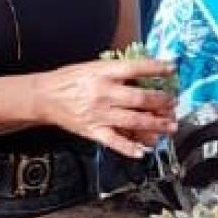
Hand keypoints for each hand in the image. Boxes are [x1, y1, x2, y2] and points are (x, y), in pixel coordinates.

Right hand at [36, 59, 176, 157]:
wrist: (44, 97)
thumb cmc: (69, 80)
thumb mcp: (92, 66)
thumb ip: (116, 71)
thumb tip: (143, 74)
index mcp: (103, 73)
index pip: (136, 68)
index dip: (157, 68)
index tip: (172, 68)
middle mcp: (103, 93)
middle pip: (140, 98)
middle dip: (161, 102)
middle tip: (173, 103)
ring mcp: (99, 114)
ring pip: (134, 121)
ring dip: (155, 125)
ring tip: (169, 126)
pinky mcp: (93, 130)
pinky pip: (115, 141)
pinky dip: (130, 148)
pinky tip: (143, 151)